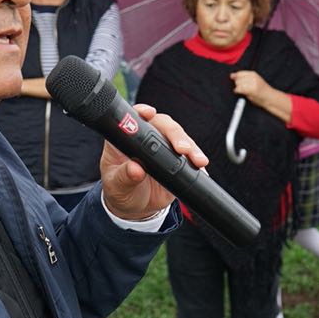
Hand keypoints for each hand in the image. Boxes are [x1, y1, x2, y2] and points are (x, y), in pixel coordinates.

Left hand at [100, 104, 207, 219]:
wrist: (135, 205)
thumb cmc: (120, 190)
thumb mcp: (117, 186)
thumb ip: (124, 177)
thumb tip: (135, 169)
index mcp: (125, 138)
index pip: (133, 118)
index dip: (142, 112)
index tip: (149, 113)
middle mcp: (146, 137)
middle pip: (163, 125)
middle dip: (175, 134)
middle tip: (182, 149)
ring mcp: (164, 147)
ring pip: (180, 138)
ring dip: (191, 148)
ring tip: (198, 161)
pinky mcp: (178, 159)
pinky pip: (190, 156)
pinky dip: (197, 161)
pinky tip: (202, 169)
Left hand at [230, 70, 269, 105]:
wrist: (270, 98)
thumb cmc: (261, 90)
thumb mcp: (253, 81)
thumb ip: (243, 78)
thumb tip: (231, 75)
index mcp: (253, 74)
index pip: (239, 73)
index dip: (236, 79)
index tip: (240, 83)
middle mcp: (253, 77)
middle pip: (237, 79)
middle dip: (238, 84)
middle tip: (244, 89)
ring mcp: (252, 83)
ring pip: (237, 84)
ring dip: (239, 89)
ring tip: (245, 91)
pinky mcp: (251, 90)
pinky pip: (239, 89)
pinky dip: (238, 92)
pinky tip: (242, 93)